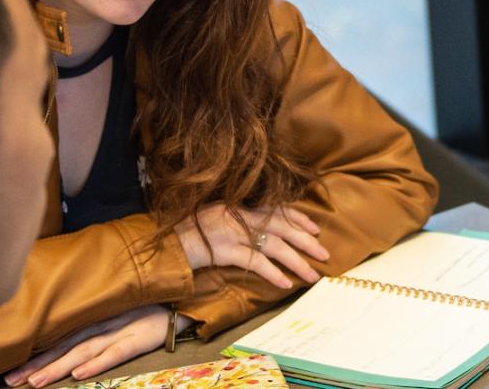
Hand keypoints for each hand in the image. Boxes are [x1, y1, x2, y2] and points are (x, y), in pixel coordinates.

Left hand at [3, 304, 177, 387]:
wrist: (182, 295)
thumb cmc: (148, 307)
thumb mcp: (117, 312)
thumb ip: (95, 324)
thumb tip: (69, 345)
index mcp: (94, 319)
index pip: (58, 340)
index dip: (34, 356)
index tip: (9, 371)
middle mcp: (102, 324)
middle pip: (64, 347)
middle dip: (36, 366)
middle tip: (10, 381)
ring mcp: (120, 330)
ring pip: (83, 351)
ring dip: (58, 367)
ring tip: (35, 382)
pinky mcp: (139, 338)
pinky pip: (116, 352)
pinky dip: (98, 363)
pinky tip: (80, 374)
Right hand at [174, 203, 327, 288]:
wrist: (164, 244)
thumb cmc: (188, 234)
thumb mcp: (216, 218)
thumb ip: (238, 221)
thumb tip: (262, 233)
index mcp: (238, 205)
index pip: (275, 209)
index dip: (298, 218)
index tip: (315, 228)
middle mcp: (238, 215)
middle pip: (281, 227)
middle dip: (306, 241)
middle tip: (324, 253)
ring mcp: (232, 232)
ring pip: (274, 246)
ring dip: (296, 261)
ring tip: (312, 274)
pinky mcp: (225, 250)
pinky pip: (255, 263)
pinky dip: (272, 273)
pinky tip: (285, 283)